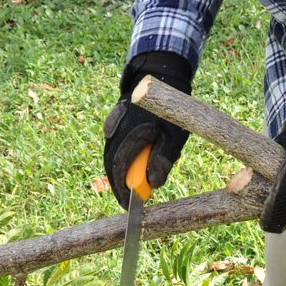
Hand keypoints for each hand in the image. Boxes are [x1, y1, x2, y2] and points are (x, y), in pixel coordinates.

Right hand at [103, 51, 192, 208]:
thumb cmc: (169, 109)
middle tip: (130, 202)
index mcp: (128, 137)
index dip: (123, 193)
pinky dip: (121, 160)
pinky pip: (114, 147)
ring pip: (112, 157)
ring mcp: (112, 128)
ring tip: (132, 187)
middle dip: (120, 186)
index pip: (120, 173)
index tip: (128, 208)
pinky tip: (132, 166)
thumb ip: (162, 160)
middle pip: (112, 167)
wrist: (159, 76)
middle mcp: (115, 134)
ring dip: (121, 173)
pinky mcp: (114, 125)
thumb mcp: (173, 136)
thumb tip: (153, 183)